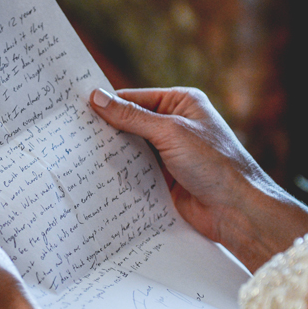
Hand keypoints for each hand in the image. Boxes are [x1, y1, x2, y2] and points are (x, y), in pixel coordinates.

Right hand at [90, 87, 307, 268]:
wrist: (237, 210)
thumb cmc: (214, 164)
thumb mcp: (170, 133)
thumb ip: (132, 117)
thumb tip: (97, 98)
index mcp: (182, 103)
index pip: (135, 99)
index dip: (108, 104)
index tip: (76, 109)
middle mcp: (175, 126)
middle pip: (131, 124)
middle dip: (107, 131)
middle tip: (71, 133)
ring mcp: (170, 154)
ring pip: (131, 150)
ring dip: (112, 155)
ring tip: (77, 155)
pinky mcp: (165, 180)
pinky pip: (136, 173)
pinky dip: (121, 174)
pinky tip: (97, 176)